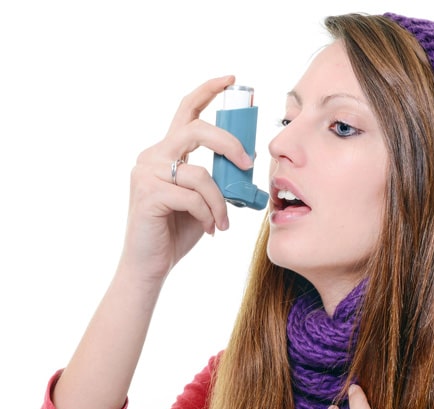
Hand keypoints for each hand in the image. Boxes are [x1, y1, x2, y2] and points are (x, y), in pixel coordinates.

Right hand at [120, 75, 253, 283]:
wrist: (151, 265)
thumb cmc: (177, 231)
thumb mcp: (203, 198)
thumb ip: (215, 177)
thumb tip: (244, 164)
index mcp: (167, 152)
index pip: (186, 110)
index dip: (208, 90)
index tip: (232, 79)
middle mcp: (153, 155)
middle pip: (196, 129)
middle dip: (229, 143)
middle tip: (248, 164)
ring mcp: (146, 173)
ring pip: (201, 174)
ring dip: (220, 202)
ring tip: (221, 224)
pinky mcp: (147, 193)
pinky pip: (193, 198)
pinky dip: (208, 215)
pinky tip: (208, 230)